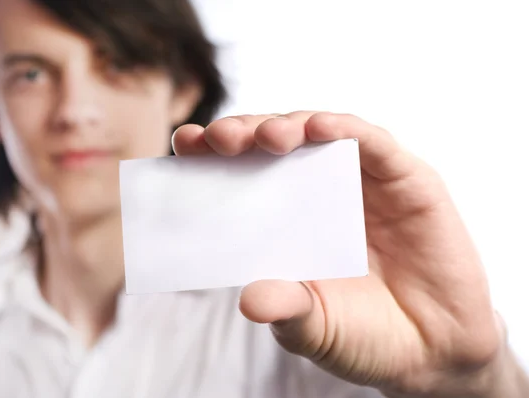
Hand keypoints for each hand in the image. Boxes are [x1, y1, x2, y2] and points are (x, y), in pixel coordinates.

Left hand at [172, 112, 507, 396]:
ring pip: (318, 133)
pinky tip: (321, 129)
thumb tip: (249, 300)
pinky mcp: (405, 179)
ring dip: (289, 125)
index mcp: (283, 220)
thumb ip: (286, 311)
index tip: (184, 146)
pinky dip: (346, 131)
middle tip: (219, 140)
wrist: (433, 351)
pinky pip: (373, 144)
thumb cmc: (364, 336)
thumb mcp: (316, 328)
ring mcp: (360, 182)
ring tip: (267, 136)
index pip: (239, 175)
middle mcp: (316, 192)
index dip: (211, 157)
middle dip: (243, 134)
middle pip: (272, 145)